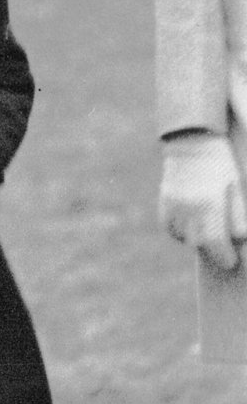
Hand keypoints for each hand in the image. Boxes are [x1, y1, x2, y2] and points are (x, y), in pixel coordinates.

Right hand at [159, 132, 246, 270]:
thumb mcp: (236, 188)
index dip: (224, 256)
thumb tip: (239, 240)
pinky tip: (192, 226)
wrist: (192, 140)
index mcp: (210, 203)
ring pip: (184, 237)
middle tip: (223, 254)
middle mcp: (188, 208)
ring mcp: (173, 206)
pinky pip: (171, 228)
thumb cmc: (221, 164)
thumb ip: (238, 216)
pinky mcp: (164, 203)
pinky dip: (181, 232)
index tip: (232, 262)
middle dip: (213, 252)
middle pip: (199, 243)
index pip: (215, 241)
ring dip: (197, 241)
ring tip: (208, 234)